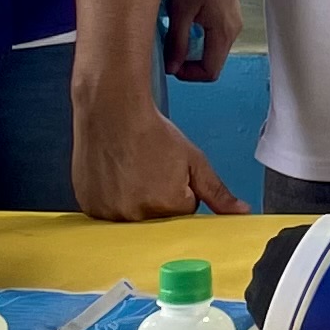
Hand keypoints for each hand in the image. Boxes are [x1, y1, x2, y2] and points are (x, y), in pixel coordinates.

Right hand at [74, 95, 234, 219]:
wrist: (112, 111)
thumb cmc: (151, 132)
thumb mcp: (194, 160)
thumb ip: (217, 191)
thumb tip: (241, 212)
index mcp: (167, 206)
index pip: (184, 213)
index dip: (179, 190)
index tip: (168, 173)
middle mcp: (136, 215)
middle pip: (157, 219)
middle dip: (157, 199)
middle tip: (148, 170)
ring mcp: (109, 213)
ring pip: (131, 216)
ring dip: (133, 200)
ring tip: (130, 170)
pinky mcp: (88, 206)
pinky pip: (107, 212)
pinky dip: (111, 199)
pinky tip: (113, 175)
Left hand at [162, 0, 243, 84]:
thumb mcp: (180, 11)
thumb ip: (177, 43)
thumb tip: (172, 67)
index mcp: (223, 32)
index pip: (210, 71)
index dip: (188, 74)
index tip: (171, 64)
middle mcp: (232, 30)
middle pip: (212, 62)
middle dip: (188, 62)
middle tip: (168, 50)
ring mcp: (231, 22)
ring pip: (211, 49)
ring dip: (191, 49)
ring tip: (173, 34)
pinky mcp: (227, 14)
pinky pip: (213, 36)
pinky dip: (197, 37)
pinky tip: (183, 23)